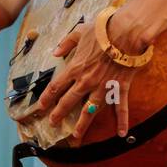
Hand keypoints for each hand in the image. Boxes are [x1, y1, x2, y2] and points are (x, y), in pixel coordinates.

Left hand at [35, 8, 150, 144]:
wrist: (125, 32)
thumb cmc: (103, 30)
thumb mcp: (79, 32)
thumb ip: (66, 43)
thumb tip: (55, 52)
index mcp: (75, 68)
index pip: (56, 86)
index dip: (47, 98)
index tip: (41, 107)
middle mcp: (86, 81)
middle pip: (69, 102)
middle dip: (59, 114)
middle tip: (53, 123)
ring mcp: (103, 87)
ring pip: (90, 111)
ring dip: (83, 124)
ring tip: (76, 136)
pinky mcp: (120, 89)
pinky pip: (121, 108)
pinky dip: (122, 121)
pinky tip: (122, 133)